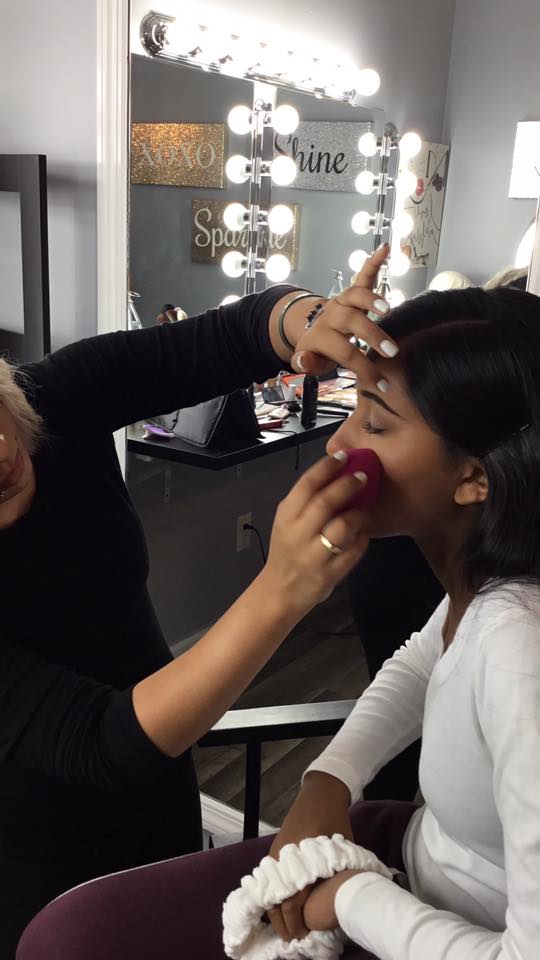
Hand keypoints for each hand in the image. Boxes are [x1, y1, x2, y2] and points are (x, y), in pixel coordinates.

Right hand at [260, 455, 369, 616]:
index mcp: (286, 516)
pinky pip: (352, 553)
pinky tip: (363, 534)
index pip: (306, 484)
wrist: (279, 591)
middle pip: (324, 502)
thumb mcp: (287, 522)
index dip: (326, 467)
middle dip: (346, 485)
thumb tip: (336, 474)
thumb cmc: (287, 550)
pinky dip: (362, 540)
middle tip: (363, 476)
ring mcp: (313, 556)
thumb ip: (306, 502)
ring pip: (341, 528)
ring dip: (356, 515)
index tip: (343, 456)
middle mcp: (297, 534)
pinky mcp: (328, 575)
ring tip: (363, 511)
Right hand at [266, 772, 352, 941]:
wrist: (321, 795)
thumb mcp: (342, 852)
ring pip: (269, 891)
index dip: (296, 923)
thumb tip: (338, 906)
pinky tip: (280, 908)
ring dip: (275, 911)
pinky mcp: (275, 850)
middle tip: (293, 938)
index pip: (292, 903)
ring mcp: (276, 855)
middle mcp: (283, 860)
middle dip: (282, 924)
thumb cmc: (335, 823)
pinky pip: (270, 879)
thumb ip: (335, 878)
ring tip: (285, 928)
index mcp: (300, 863)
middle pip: (276, 900)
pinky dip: (273, 895)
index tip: (303, 936)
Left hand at [292, 244, 398, 377]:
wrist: (313, 329)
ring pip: (355, 295)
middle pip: (352, 322)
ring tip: (387, 308)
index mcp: (321, 336)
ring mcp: (342, 301)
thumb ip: (307, 364)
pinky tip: (385, 249)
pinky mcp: (351, 292)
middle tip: (391, 350)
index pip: (345, 352)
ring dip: (372, 299)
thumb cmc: (319, 350)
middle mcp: (332, 315)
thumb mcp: (310, 362)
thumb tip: (304, 361)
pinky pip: (363, 275)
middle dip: (372, 335)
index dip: (364, 369)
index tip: (381, 384)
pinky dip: (373, 261)